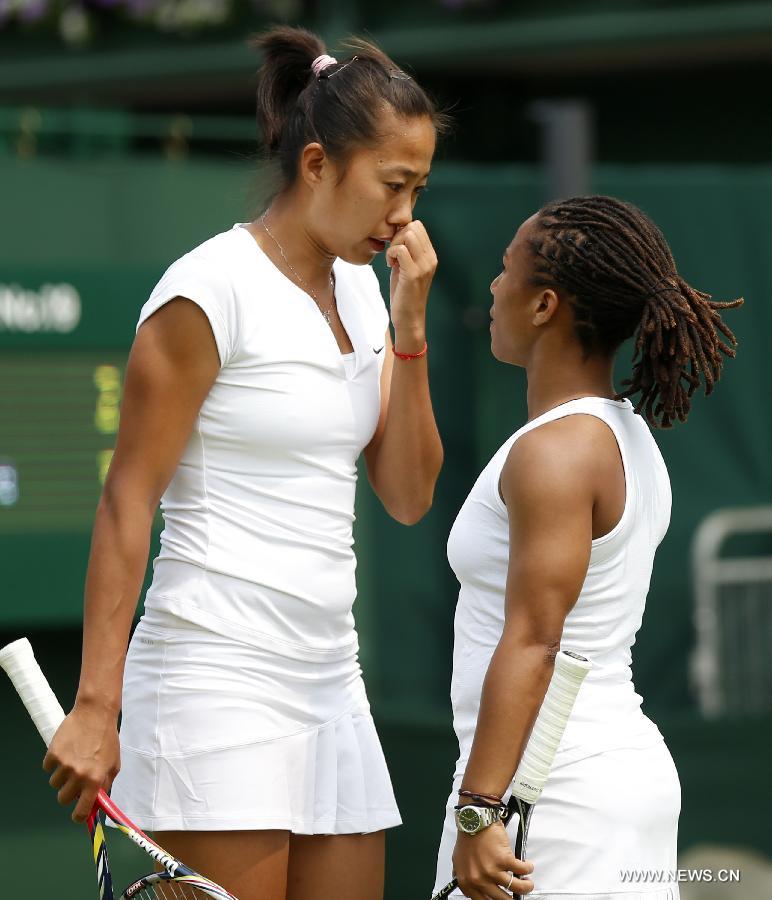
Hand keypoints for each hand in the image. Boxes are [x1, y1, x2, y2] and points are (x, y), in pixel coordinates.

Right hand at [43, 700, 120, 822]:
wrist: (95, 713)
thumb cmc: (107, 738)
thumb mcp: (114, 764)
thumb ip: (105, 785)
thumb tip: (96, 803)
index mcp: (95, 780)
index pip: (81, 811)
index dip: (79, 816)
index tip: (78, 815)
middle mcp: (78, 775)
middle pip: (63, 799)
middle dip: (68, 792)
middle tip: (75, 779)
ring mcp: (64, 765)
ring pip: (54, 783)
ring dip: (62, 775)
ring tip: (73, 759)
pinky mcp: (53, 754)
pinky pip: (48, 768)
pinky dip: (54, 762)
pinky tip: (66, 750)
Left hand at [385, 220, 436, 337]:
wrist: (408, 318)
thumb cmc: (404, 293)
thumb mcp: (406, 267)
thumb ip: (406, 250)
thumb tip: (397, 232)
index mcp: (430, 255)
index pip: (418, 226)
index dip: (402, 233)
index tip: (396, 250)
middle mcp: (430, 259)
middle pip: (413, 227)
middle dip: (397, 236)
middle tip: (392, 255)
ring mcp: (423, 266)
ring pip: (408, 234)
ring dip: (394, 245)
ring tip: (392, 260)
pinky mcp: (413, 274)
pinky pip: (400, 250)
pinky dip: (391, 254)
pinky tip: (390, 265)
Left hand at [452, 821, 533, 898]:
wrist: (474, 820)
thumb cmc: (467, 838)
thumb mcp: (459, 862)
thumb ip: (467, 879)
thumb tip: (475, 890)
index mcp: (467, 883)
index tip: (504, 898)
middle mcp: (479, 880)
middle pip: (502, 899)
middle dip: (513, 898)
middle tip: (516, 895)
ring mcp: (492, 871)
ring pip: (517, 888)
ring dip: (526, 886)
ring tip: (528, 883)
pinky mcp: (504, 859)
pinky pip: (522, 870)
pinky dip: (528, 869)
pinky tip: (528, 866)